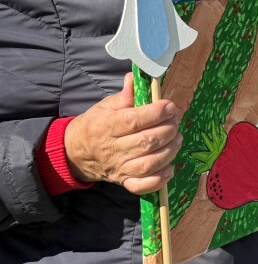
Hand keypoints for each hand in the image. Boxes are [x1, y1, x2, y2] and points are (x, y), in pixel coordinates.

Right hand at [64, 73, 181, 194]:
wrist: (75, 153)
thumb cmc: (95, 125)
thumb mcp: (105, 106)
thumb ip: (125, 95)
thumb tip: (135, 78)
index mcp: (107, 126)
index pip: (134, 121)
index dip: (156, 113)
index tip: (169, 106)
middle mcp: (113, 149)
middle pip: (146, 142)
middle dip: (168, 130)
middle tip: (175, 121)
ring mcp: (119, 168)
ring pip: (149, 164)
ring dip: (169, 151)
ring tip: (176, 138)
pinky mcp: (124, 181)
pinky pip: (142, 186)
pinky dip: (159, 179)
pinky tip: (169, 167)